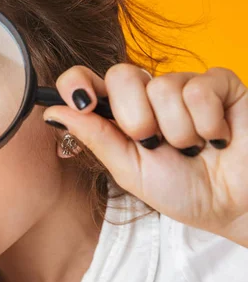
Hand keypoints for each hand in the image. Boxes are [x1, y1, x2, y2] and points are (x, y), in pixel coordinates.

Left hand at [43, 64, 247, 246]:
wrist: (234, 206)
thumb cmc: (182, 190)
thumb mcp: (129, 169)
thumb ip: (95, 136)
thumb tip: (52, 111)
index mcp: (120, 113)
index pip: (87, 80)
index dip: (77, 83)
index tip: (83, 102)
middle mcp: (148, 94)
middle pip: (121, 75)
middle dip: (135, 118)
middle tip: (154, 144)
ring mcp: (183, 86)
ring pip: (162, 87)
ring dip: (178, 131)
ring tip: (193, 148)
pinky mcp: (220, 84)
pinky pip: (200, 88)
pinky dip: (208, 123)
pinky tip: (217, 138)